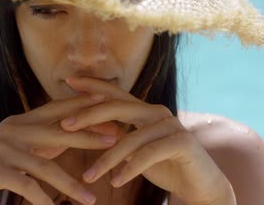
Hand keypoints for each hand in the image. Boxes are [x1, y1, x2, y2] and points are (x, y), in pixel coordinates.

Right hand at [0, 95, 116, 204]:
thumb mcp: (20, 148)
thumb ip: (45, 140)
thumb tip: (77, 134)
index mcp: (21, 122)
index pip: (57, 109)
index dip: (82, 105)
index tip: (108, 104)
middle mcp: (12, 129)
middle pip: (58, 132)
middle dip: (88, 136)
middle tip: (114, 141)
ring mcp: (1, 148)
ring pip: (45, 166)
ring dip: (70, 185)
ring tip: (90, 200)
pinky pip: (25, 186)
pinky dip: (42, 200)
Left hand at [59, 76, 234, 203]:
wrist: (198, 184)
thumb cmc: (164, 165)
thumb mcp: (135, 150)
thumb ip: (118, 137)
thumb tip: (86, 132)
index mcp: (144, 111)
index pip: (115, 94)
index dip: (93, 85)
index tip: (68, 80)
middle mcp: (157, 112)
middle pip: (118, 107)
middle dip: (89, 115)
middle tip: (65, 126)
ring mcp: (170, 125)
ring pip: (131, 138)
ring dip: (107, 159)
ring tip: (89, 176)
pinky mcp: (181, 142)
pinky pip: (148, 154)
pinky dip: (130, 168)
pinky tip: (115, 181)